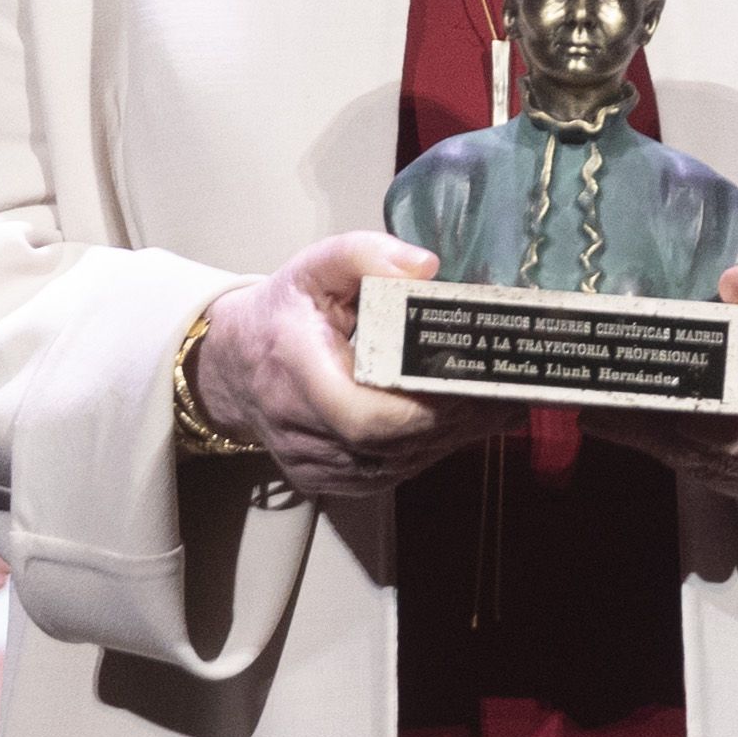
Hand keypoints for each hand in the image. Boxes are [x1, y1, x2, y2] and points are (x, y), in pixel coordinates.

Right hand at [193, 233, 477, 501]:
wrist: (231, 366)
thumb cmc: (284, 312)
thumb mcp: (316, 266)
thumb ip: (365, 254)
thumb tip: (425, 268)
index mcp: (295, 372)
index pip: (366, 416)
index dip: (426, 408)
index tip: (475, 379)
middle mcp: (300, 430)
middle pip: (393, 443)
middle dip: (455, 418)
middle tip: (506, 388)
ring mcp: (313, 465)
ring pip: (398, 463)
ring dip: (452, 435)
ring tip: (498, 401)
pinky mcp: (326, 481)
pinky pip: (390, 472)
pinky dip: (430, 448)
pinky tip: (463, 422)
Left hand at [601, 255, 737, 500]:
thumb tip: (733, 281)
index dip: (731, 439)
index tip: (685, 416)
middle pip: (736, 462)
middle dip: (672, 437)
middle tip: (611, 411)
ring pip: (716, 472)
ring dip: (659, 446)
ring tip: (603, 416)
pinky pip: (711, 471)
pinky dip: (668, 448)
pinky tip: (622, 425)